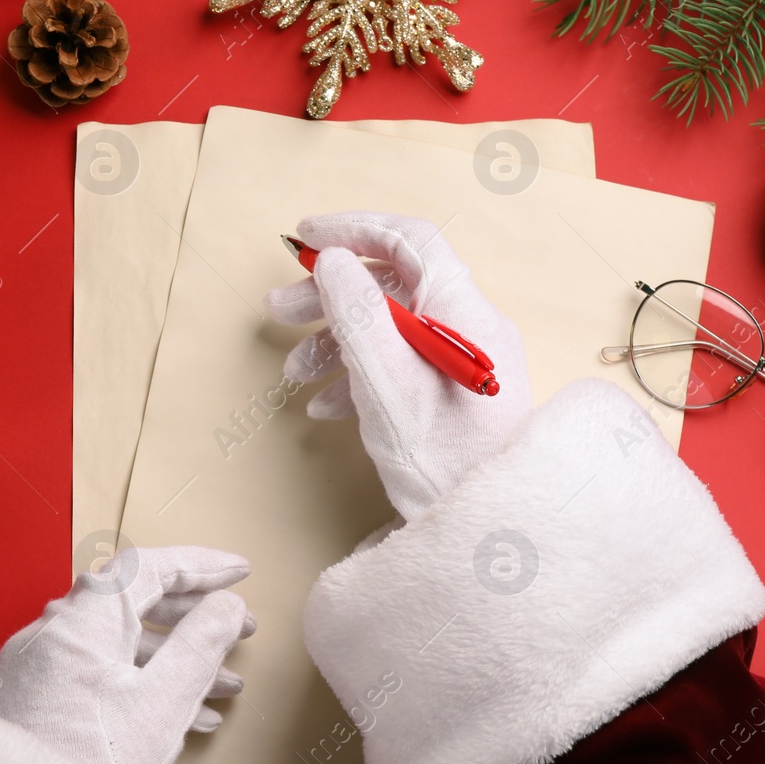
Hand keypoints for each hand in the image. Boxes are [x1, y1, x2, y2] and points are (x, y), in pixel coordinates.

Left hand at [0, 546, 254, 763]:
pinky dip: (143, 681)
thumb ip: (203, 643)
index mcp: (81, 620)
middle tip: (238, 628)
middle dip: (193, 617)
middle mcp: (53, 632)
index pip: (148, 567)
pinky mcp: (36, 699)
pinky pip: (98, 672)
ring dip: (175, 658)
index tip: (239, 573)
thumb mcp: (164, 703)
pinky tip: (184, 715)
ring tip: (224, 685)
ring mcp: (39, 666)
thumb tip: (227, 607)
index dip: (202, 565)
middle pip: (133, 602)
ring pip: (119, 642)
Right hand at [265, 212, 532, 520]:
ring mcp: (466, 364)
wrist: (486, 534)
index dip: (354, 229)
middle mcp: (471, 329)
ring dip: (336, 342)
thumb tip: (337, 262)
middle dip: (331, 293)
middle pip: (394, 285)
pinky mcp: (457, 398)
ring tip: (293, 372)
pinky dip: (358, 375)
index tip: (306, 239)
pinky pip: (402, 366)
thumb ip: (357, 314)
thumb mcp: (385, 385)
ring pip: (391, 328)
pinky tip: (326, 407)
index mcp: (463, 312)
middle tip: (278, 310)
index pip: (409, 241)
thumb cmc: (444, 464)